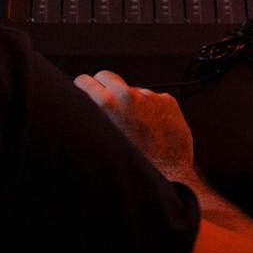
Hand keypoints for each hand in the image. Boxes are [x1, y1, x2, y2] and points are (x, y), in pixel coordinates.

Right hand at [73, 70, 198, 182]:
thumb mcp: (102, 145)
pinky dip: (151, 110)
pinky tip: (152, 129)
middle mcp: (128, 95)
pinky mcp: (167, 101)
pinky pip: (153, 99)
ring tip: (135, 127)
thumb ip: (93, 122)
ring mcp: (150, 96)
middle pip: (107, 76)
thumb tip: (84, 111)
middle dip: (103, 87)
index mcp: (106, 105)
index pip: (85, 80)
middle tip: (104, 103)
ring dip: (130, 102)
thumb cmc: (136, 166)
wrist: (169, 176)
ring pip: (132, 90)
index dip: (82, 87)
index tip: (83, 91)